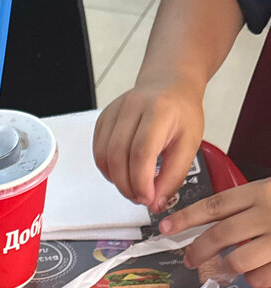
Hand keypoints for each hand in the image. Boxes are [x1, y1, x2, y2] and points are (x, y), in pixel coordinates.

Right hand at [93, 79, 203, 211]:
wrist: (170, 84)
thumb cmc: (181, 112)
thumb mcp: (189, 145)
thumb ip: (173, 176)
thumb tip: (155, 203)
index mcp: (159, 110)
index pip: (141, 152)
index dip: (141, 182)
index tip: (148, 199)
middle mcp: (133, 107)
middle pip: (118, 156)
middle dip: (127, 186)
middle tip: (140, 197)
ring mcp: (114, 111)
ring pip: (104, 156)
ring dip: (116, 180)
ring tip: (132, 187)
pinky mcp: (103, 118)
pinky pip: (98, 152)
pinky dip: (108, 170)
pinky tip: (122, 172)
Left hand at [160, 180, 270, 287]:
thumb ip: (250, 205)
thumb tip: (219, 222)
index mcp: (261, 192)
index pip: (214, 205)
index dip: (186, 218)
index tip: (166, 227)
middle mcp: (267, 213)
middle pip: (219, 235)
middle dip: (198, 251)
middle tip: (190, 260)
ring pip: (236, 261)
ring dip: (227, 268)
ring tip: (229, 267)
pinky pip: (258, 277)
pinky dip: (254, 278)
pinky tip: (256, 270)